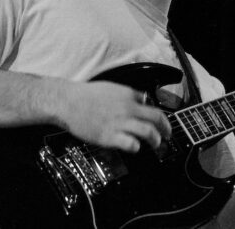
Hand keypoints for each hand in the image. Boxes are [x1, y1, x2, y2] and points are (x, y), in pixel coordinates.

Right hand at [55, 80, 171, 152]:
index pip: (151, 104)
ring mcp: (119, 123)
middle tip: (168, 134)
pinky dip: (136, 147)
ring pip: (148, 132)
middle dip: (166, 128)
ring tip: (156, 144)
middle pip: (156, 118)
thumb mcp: (111, 88)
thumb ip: (127, 94)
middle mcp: (127, 108)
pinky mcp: (109, 136)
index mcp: (128, 95)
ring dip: (155, 140)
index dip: (158, 115)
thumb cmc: (85, 95)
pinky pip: (131, 144)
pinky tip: (134, 147)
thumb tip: (141, 99)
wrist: (67, 102)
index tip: (160, 122)